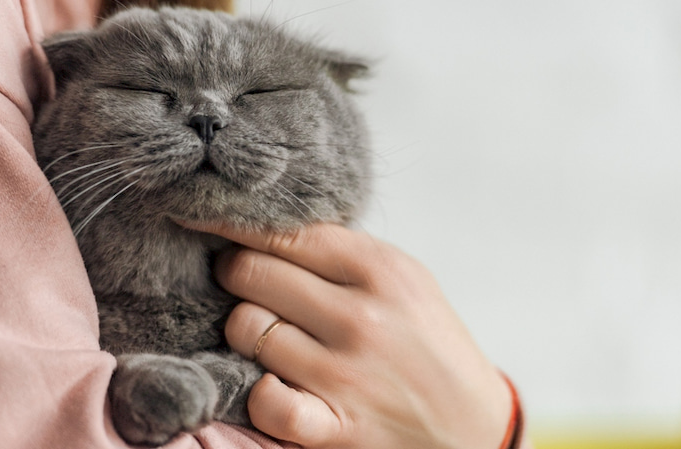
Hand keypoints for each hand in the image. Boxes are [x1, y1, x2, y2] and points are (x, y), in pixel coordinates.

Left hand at [187, 223, 517, 447]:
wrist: (474, 425)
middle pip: (251, 273)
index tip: (205, 217)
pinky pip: (265, 400)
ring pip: (247, 330)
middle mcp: (362, 316)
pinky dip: (260, 392)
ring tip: (268, 335)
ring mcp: (347, 374)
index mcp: (381, 269)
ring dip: (246, 333)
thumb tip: (268, 226)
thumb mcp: (407, 280)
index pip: (284, 231)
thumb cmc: (430, 343)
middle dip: (234, 274)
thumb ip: (344, 253)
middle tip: (240, 280)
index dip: (234, 224)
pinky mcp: (337, 426)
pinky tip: (274, 385)